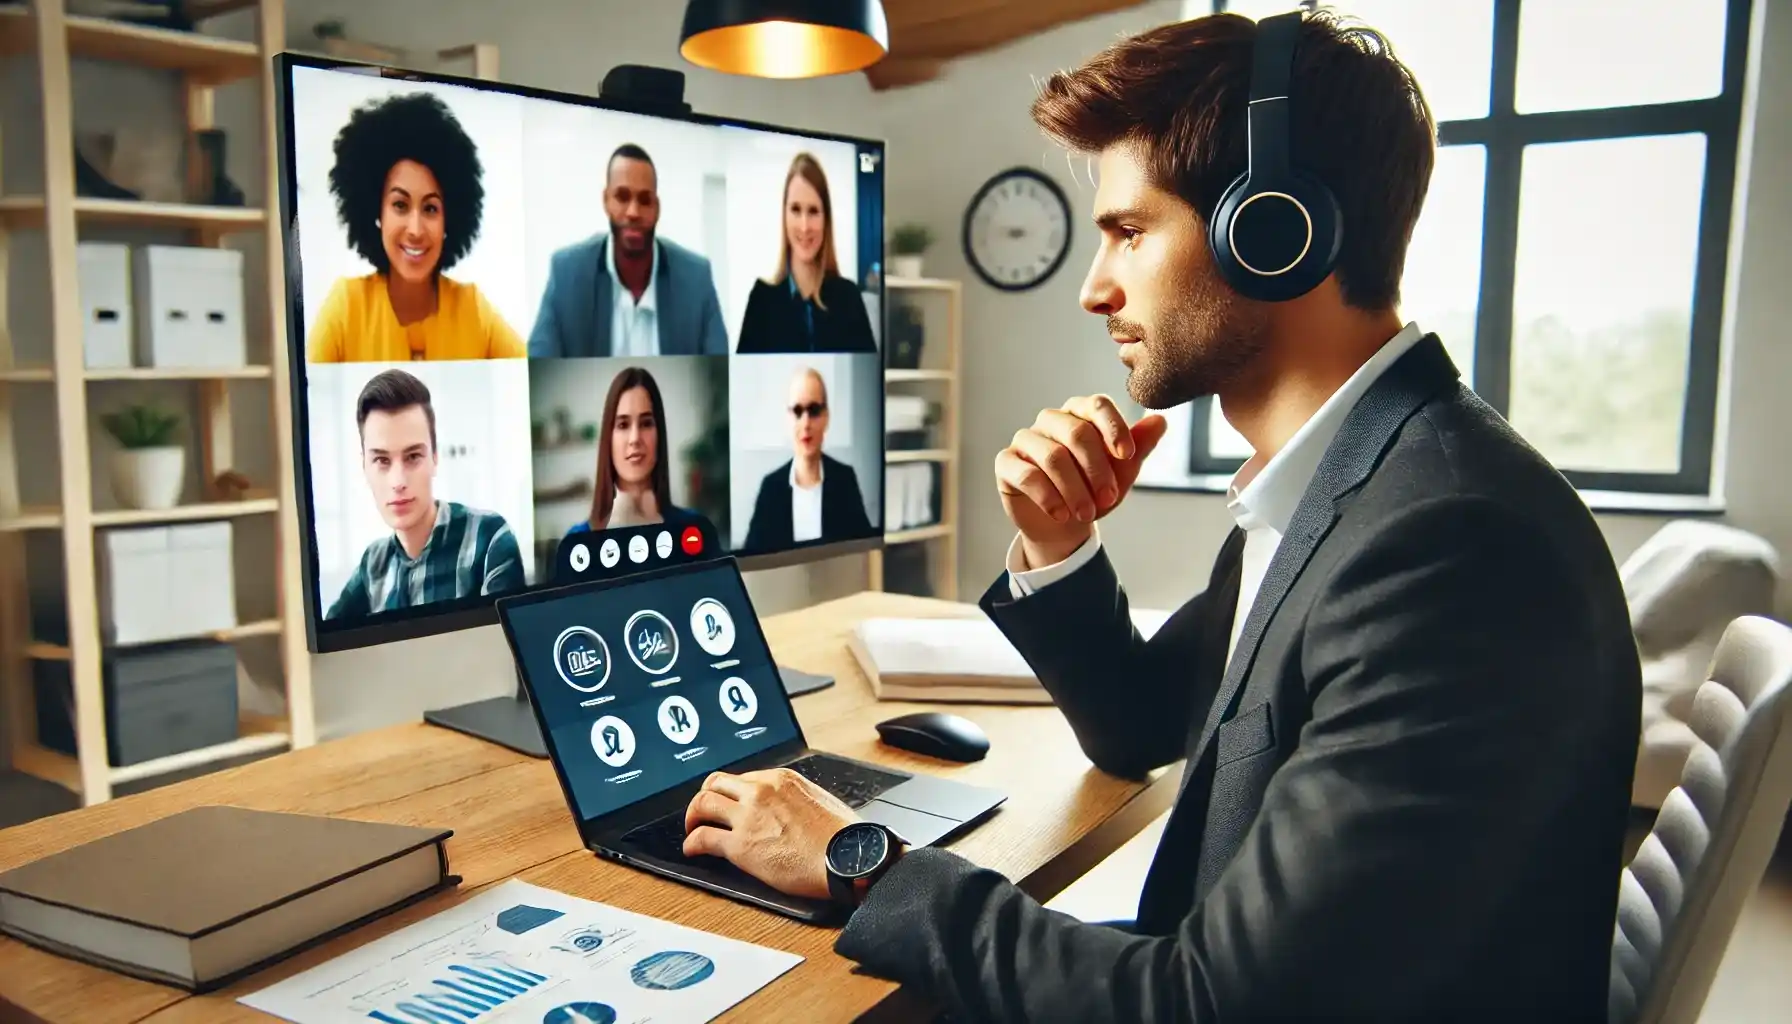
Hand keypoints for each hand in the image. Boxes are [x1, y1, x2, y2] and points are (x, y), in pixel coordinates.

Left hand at [682, 768, 858, 899]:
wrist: (849, 857)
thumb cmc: (844, 837)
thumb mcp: (820, 801)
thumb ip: (796, 800)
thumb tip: (790, 811)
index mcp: (781, 779)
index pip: (743, 778)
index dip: (732, 792)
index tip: (730, 803)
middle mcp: (760, 791)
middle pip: (716, 783)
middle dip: (706, 796)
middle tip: (703, 812)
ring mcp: (748, 817)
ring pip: (703, 804)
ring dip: (692, 816)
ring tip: (692, 828)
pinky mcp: (740, 846)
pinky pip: (703, 838)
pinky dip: (691, 843)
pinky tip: (692, 850)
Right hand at [994, 395, 1167, 567]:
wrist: (1064, 524)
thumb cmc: (1093, 490)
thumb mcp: (1122, 472)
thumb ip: (1140, 446)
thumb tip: (1160, 421)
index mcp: (1080, 413)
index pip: (1097, 405)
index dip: (1114, 428)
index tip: (1128, 455)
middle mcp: (1051, 420)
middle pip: (1076, 432)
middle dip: (1097, 469)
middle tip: (1110, 498)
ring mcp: (1026, 439)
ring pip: (1052, 456)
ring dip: (1075, 489)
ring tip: (1087, 514)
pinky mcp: (1006, 462)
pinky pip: (1027, 475)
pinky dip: (1049, 498)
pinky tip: (1062, 514)